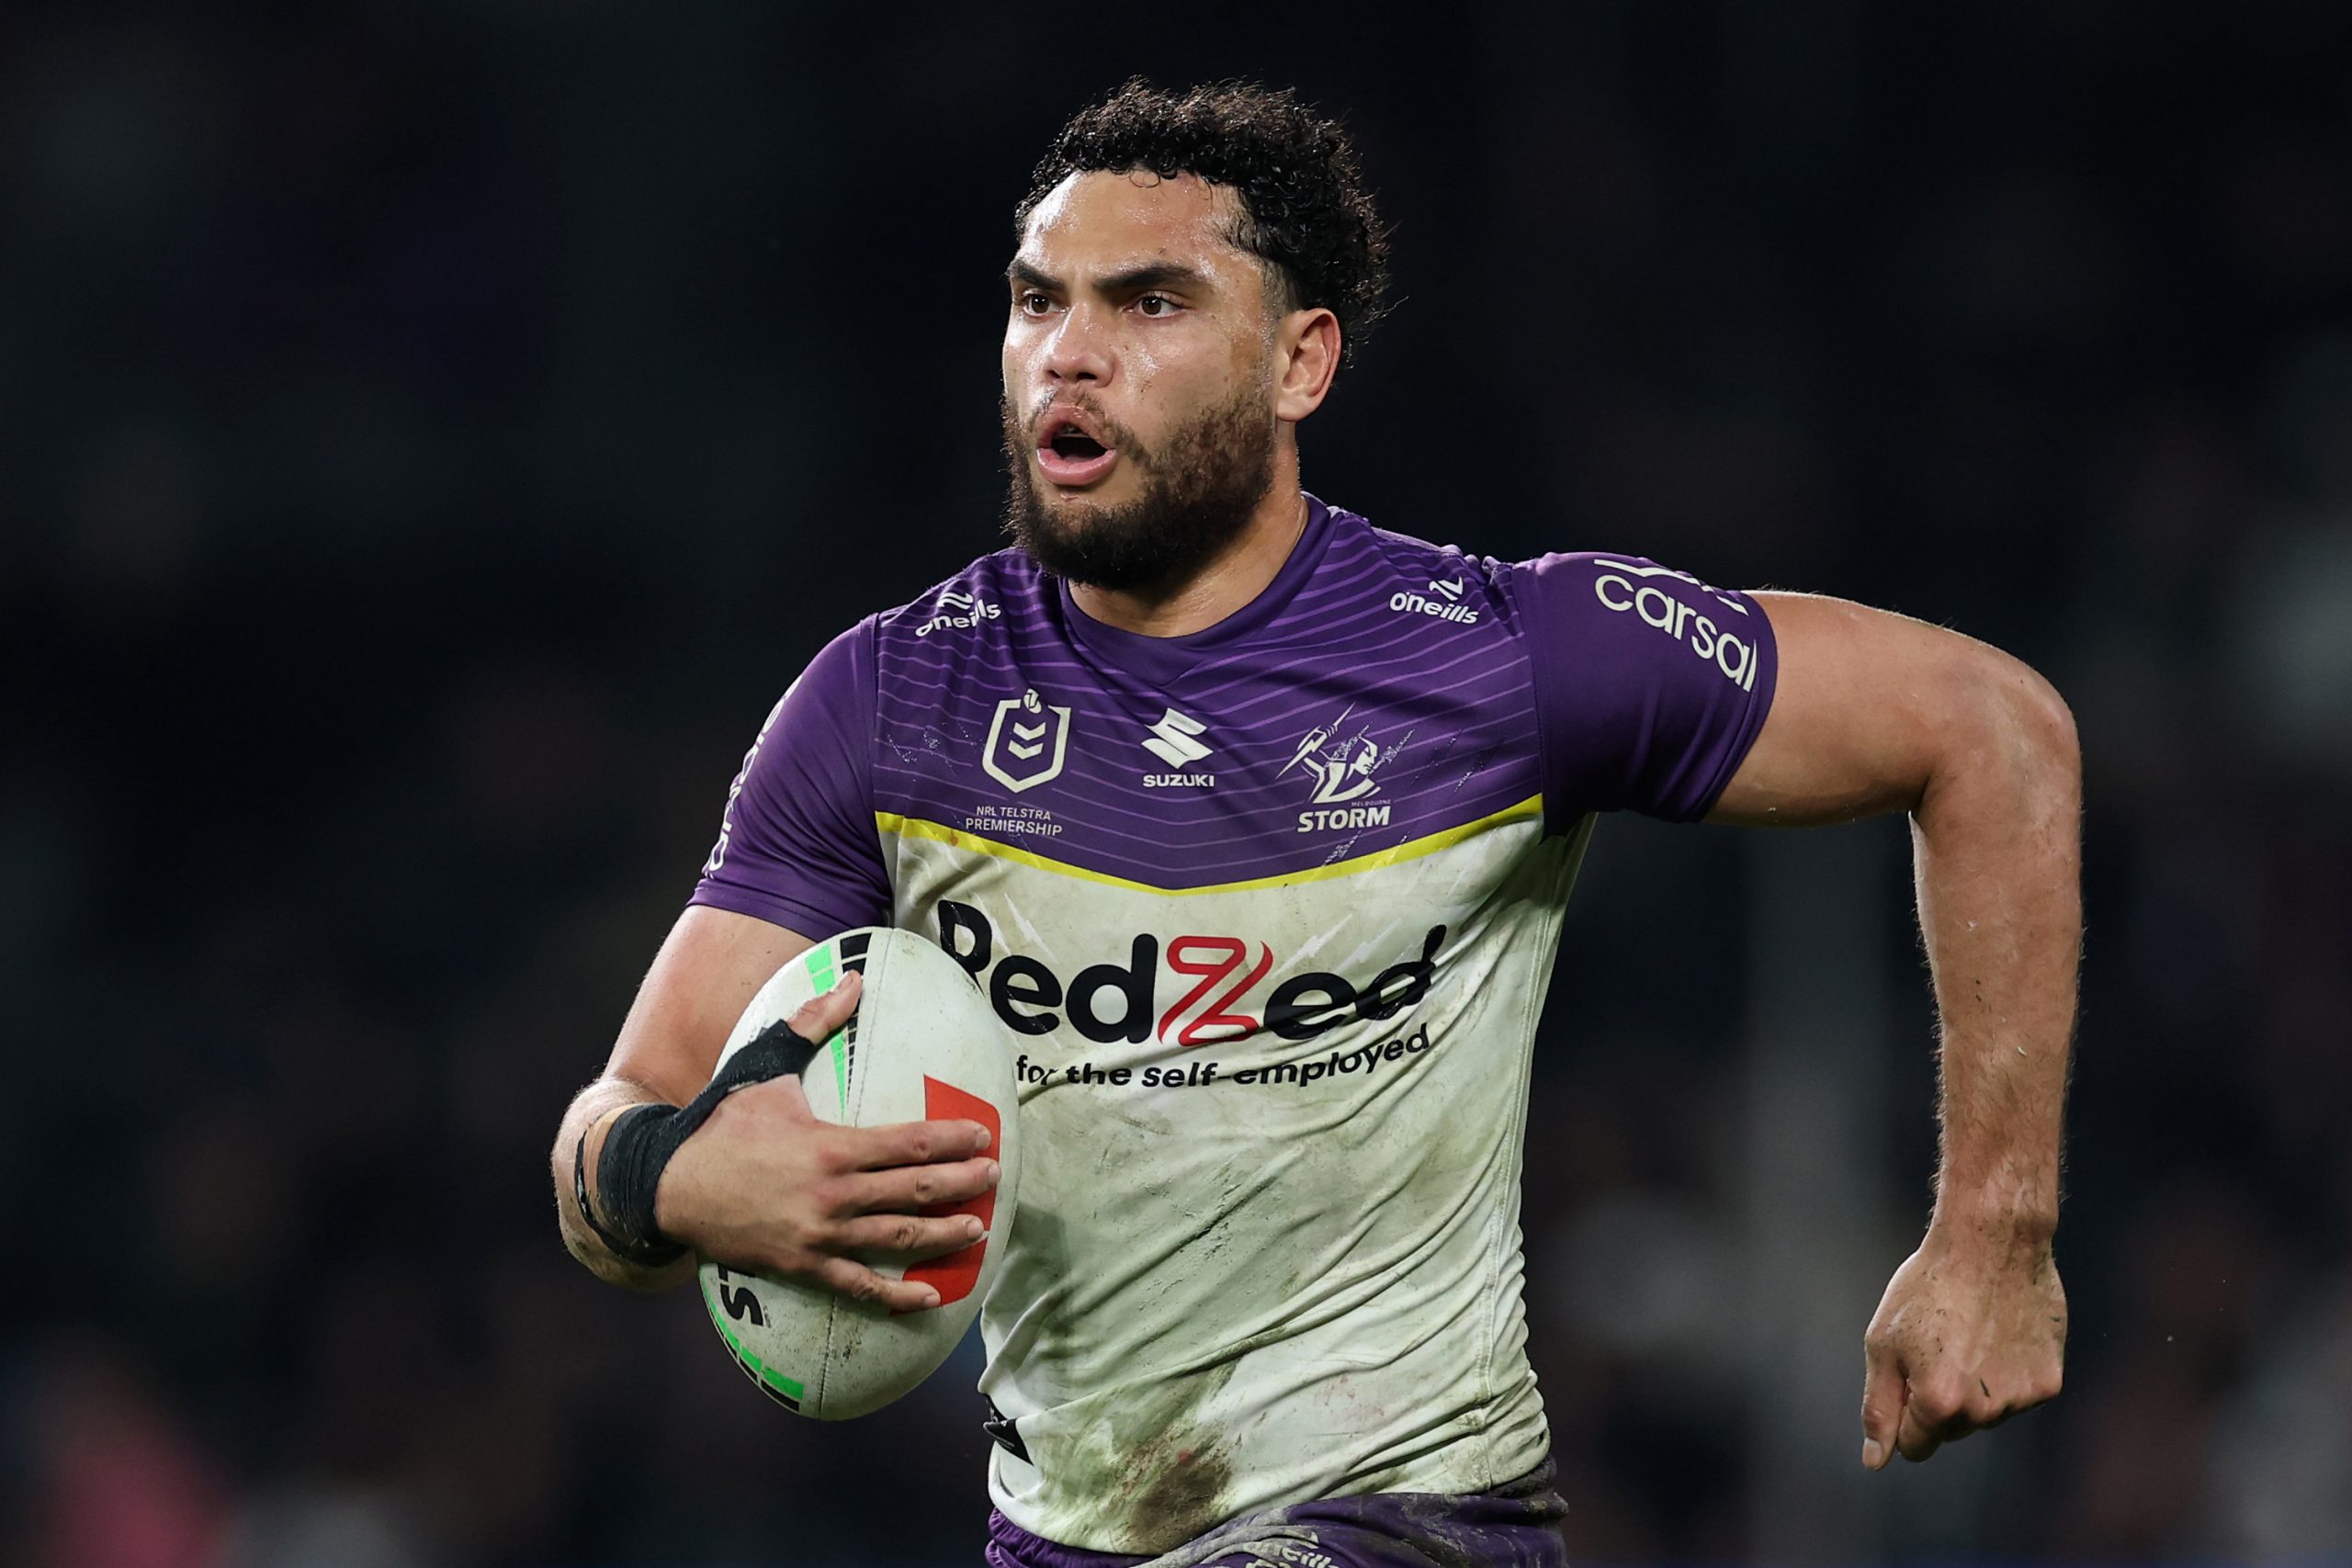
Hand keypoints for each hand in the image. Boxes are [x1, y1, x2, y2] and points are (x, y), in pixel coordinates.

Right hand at [651, 972, 1000, 1312]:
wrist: (668, 1184)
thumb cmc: (722, 1123)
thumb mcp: (765, 1066)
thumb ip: (812, 1023)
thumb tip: (852, 979)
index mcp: (830, 1145)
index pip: (908, 1143)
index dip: (951, 1140)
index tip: (982, 1135)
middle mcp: (832, 1193)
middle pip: (914, 1191)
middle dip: (961, 1185)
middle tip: (994, 1178)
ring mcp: (820, 1235)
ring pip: (896, 1239)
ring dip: (942, 1236)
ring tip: (978, 1230)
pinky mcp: (804, 1266)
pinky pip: (859, 1286)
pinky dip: (897, 1297)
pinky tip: (929, 1299)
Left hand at [1860, 1224, 2066, 1467]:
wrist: (1993, 1242)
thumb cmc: (1928, 1287)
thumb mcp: (1883, 1343)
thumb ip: (1879, 1408)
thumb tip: (1875, 1461)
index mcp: (1938, 1402)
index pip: (1915, 1448)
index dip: (1903, 1417)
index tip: (1904, 1381)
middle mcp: (1984, 1410)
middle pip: (1951, 1431)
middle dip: (1938, 1402)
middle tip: (1936, 1347)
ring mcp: (2021, 1398)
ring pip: (1986, 1414)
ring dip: (1974, 1389)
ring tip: (1969, 1333)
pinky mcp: (2049, 1383)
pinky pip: (2017, 1394)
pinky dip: (2007, 1374)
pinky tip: (2000, 1333)